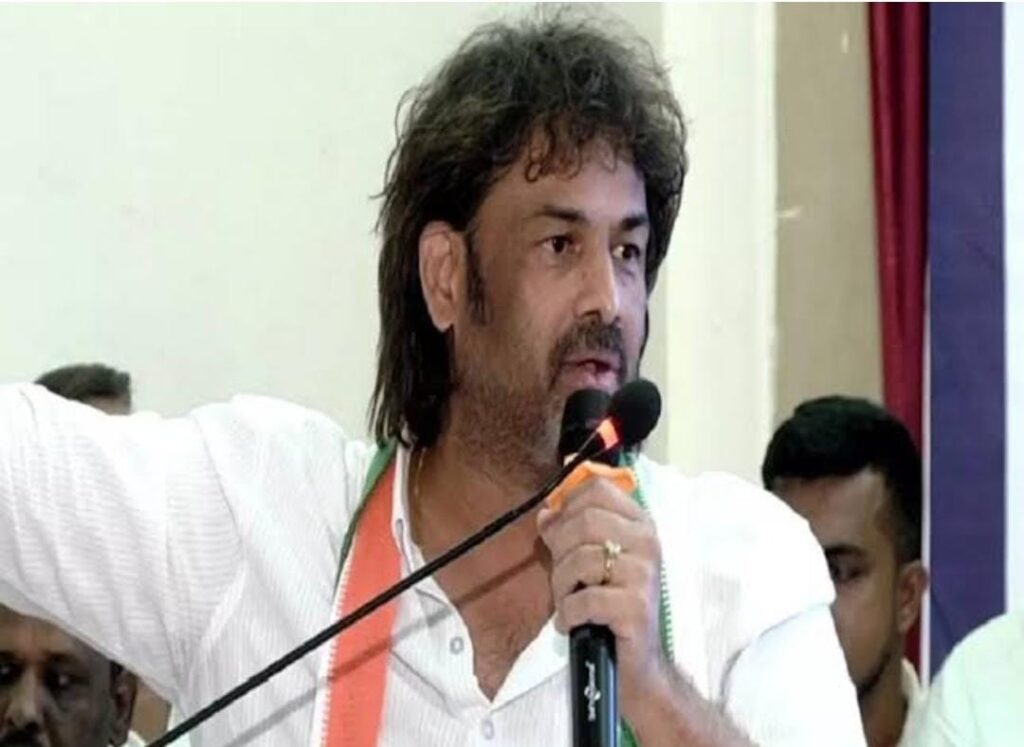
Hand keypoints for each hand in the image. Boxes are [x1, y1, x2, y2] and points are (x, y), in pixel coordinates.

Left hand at [537, 472, 668, 722]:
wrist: (637, 662)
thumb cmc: (611, 606)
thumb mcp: (589, 563)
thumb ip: (569, 534)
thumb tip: (545, 514)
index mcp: (639, 523)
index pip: (597, 490)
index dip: (567, 506)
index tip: (557, 532)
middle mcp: (648, 542)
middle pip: (585, 520)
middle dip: (560, 551)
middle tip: (563, 578)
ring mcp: (644, 574)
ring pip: (580, 559)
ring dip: (561, 586)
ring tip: (568, 603)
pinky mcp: (636, 607)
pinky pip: (583, 599)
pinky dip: (568, 613)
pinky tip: (573, 622)